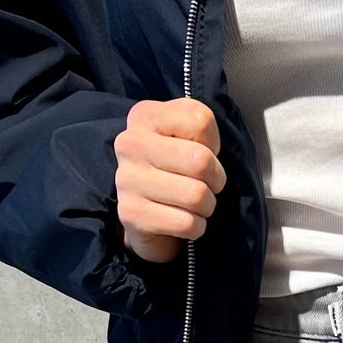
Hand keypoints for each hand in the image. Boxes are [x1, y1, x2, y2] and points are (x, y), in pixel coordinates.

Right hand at [115, 98, 223, 264]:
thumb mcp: (190, 135)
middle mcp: (130, 143)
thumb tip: (205, 156)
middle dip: (216, 179)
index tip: (199, 152)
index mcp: (145, 116)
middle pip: (201, 160)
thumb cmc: (177, 167)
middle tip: (205, 184)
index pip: (202, 121)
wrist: (147, 212)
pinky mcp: (131, 214)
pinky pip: (186, 223)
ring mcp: (126, 179)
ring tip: (194, 203)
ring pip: (196, 195)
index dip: (213, 143)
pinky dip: (196, 227)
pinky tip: (183, 220)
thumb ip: (202, 128)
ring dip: (206, 206)